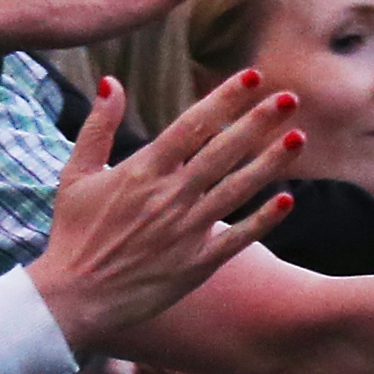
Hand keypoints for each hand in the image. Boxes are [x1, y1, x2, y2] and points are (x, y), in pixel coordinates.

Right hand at [29, 75, 310, 348]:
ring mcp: (186, 230)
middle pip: (223, 151)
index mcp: (142, 171)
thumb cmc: (73, 233)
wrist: (73, 297)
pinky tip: (290, 199)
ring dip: (271, 163)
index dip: (225, 99)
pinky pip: (239, 237)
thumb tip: (113, 81)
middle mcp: (170, 196)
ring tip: (300, 137)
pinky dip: (264, 219)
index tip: (253, 77)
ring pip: (238, 189)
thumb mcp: (75, 175)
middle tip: (291, 97)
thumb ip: (96, 127)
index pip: (192, 125)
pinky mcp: (197, 263)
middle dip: (258, 121)